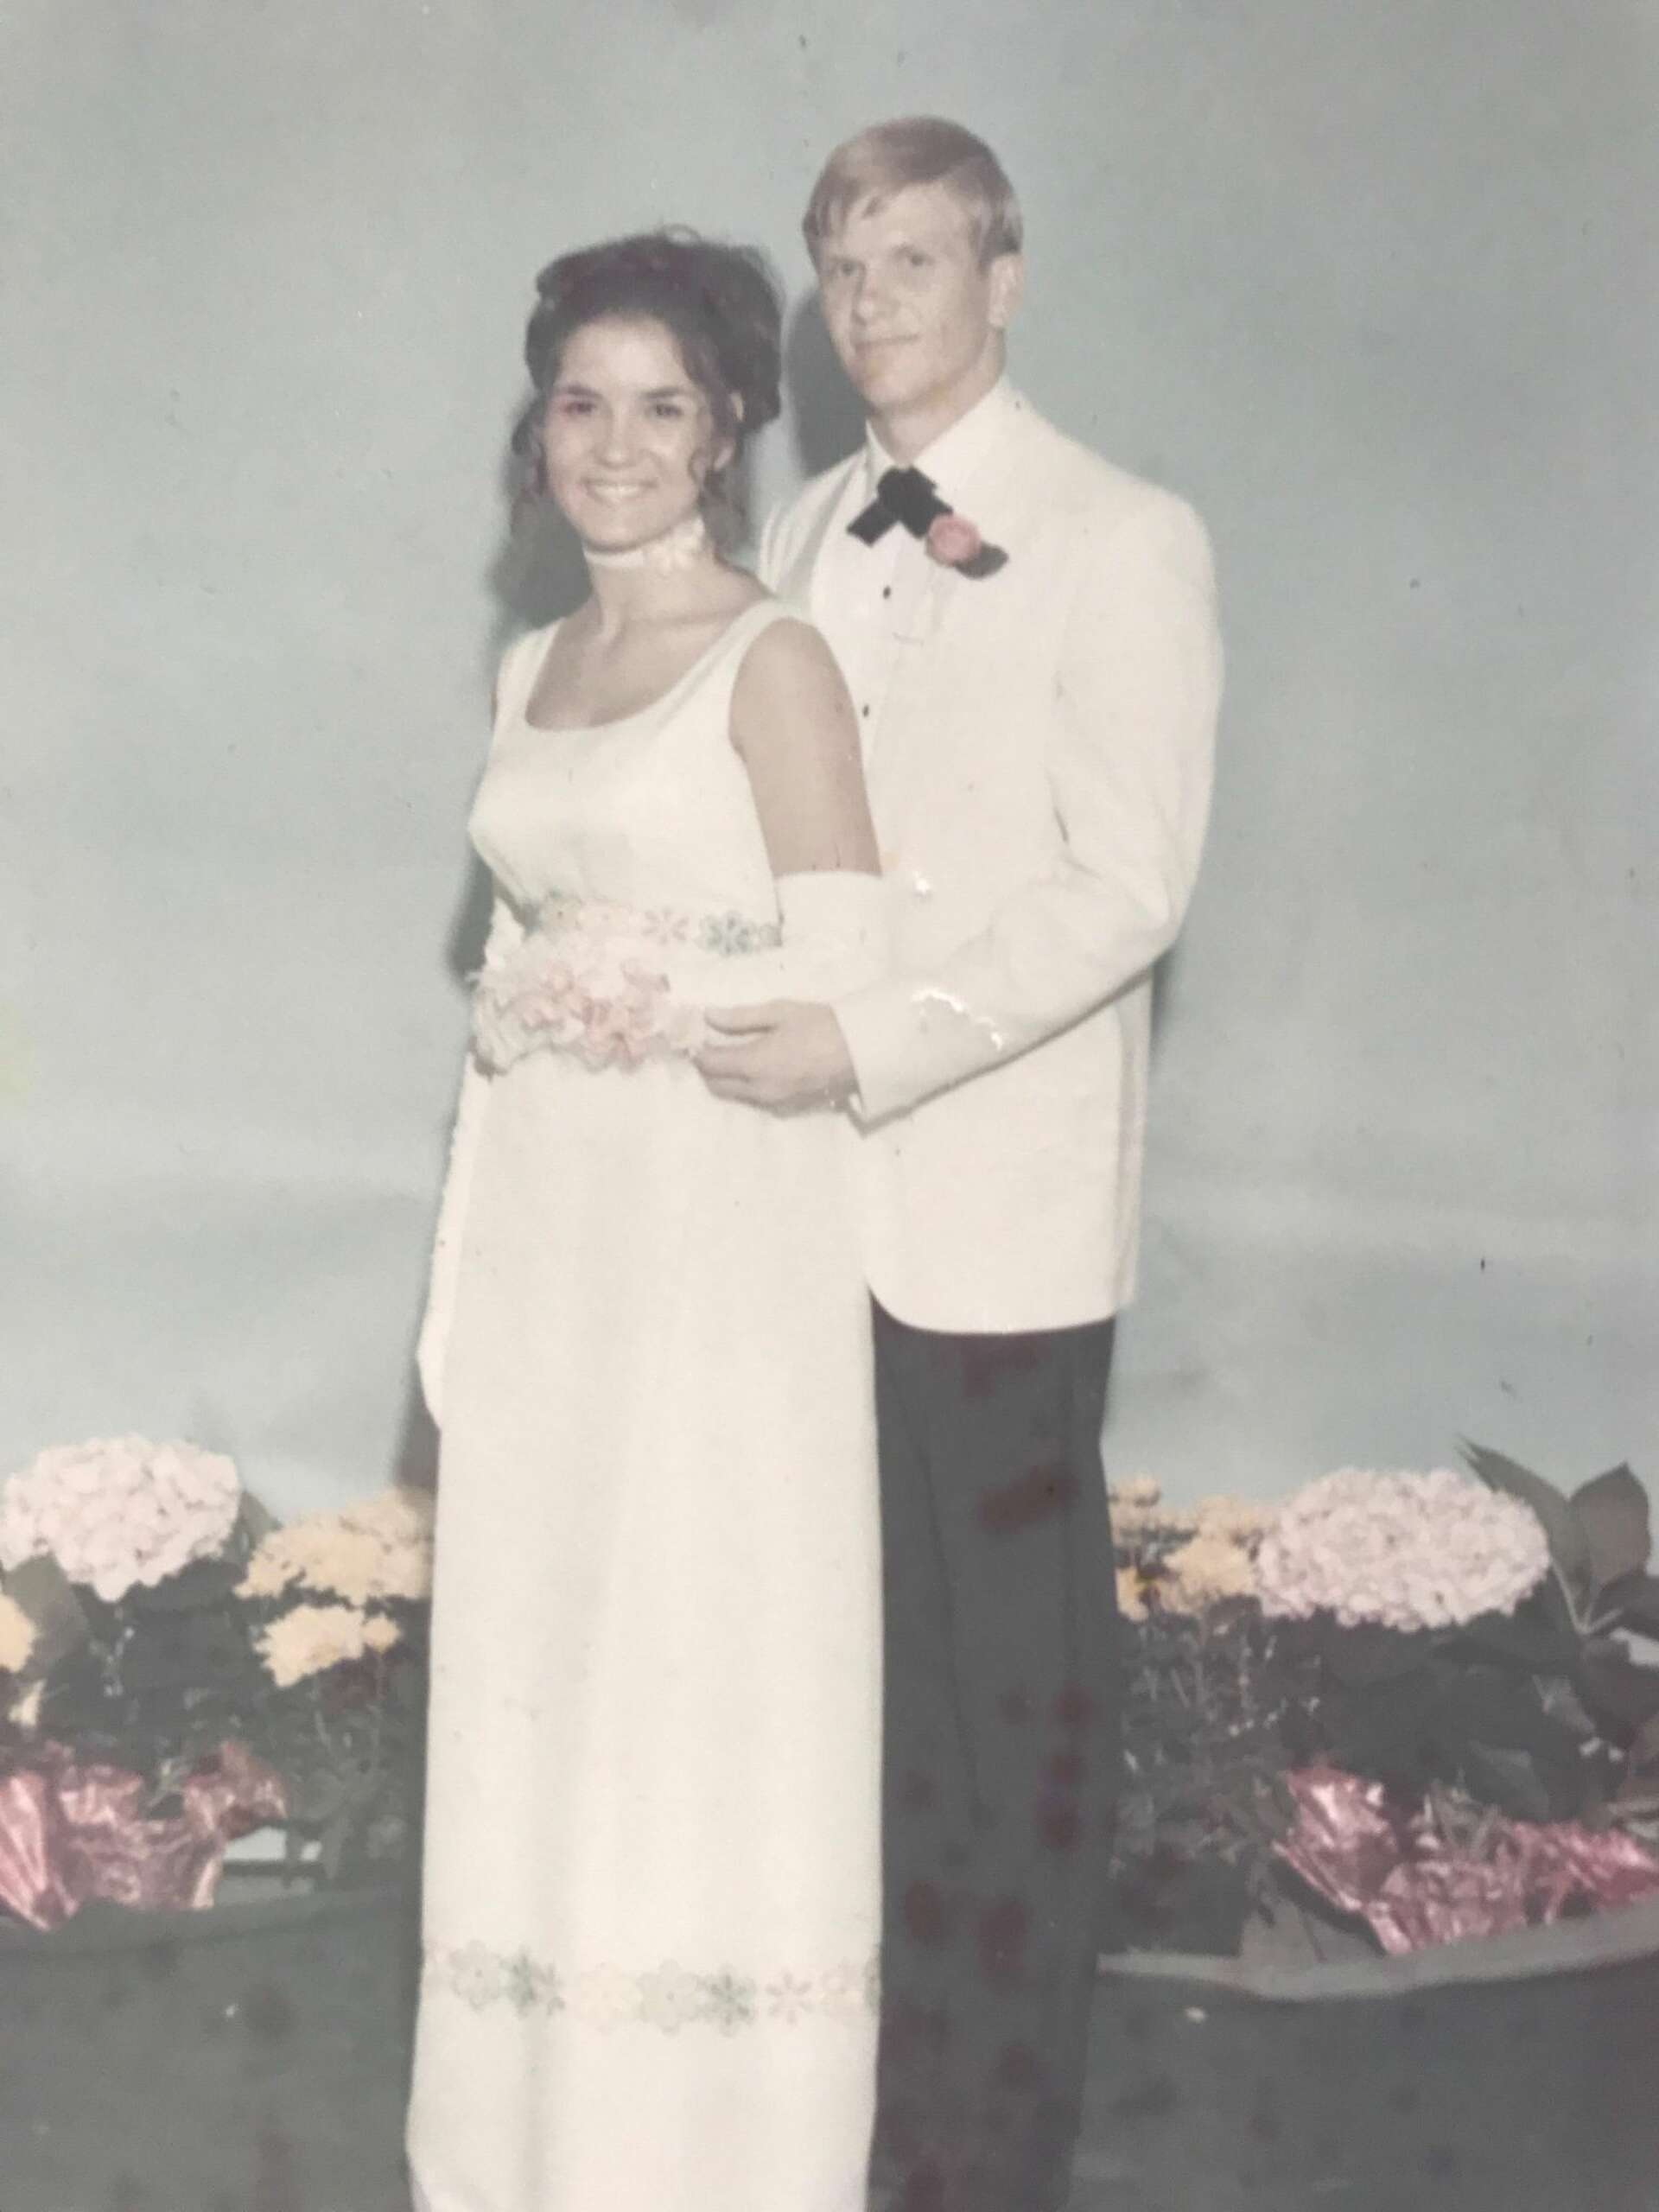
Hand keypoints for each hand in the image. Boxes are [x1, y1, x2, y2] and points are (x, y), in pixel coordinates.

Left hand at [694, 1001, 855, 1110]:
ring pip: (735, 1094)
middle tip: (709, 1048)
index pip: (710, 1064)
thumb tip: (709, 1016)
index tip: (695, 1038)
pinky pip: (754, 1099)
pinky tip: (754, 1068)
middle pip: (717, 1085)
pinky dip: (745, 1086)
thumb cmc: (820, 1025)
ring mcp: (772, 1101)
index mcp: (753, 1064)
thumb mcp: (779, 1012)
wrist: (859, 1052)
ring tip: (731, 1056)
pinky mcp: (786, 1106)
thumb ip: (740, 1017)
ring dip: (726, 1079)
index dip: (698, 1051)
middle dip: (707, 1069)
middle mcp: (758, 1089)